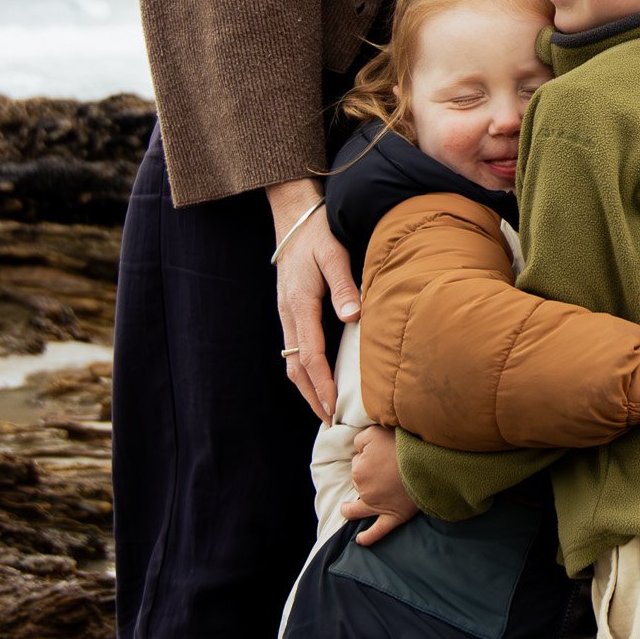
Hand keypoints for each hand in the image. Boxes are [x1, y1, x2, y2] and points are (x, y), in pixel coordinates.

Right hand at [270, 178, 361, 424]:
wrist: (293, 215)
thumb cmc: (317, 232)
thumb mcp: (333, 253)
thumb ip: (343, 285)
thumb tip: (352, 318)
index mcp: (299, 304)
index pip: (310, 355)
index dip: (322, 385)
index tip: (333, 408)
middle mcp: (288, 314)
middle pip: (296, 367)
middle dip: (312, 396)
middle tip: (329, 423)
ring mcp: (286, 313)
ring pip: (292, 360)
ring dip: (306, 387)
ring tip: (324, 409)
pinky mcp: (290, 310)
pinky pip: (294, 348)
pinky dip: (304, 370)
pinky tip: (318, 378)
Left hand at [341, 425, 416, 545]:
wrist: (424, 461)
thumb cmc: (401, 445)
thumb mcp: (374, 432)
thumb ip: (360, 440)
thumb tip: (356, 450)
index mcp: (359, 470)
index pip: (357, 462)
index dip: (366, 456)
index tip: (379, 452)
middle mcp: (365, 490)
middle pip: (358, 482)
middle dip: (365, 476)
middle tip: (382, 467)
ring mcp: (378, 506)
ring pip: (359, 506)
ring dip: (354, 507)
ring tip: (350, 507)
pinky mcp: (393, 516)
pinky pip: (377, 531)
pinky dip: (368, 537)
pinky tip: (360, 540)